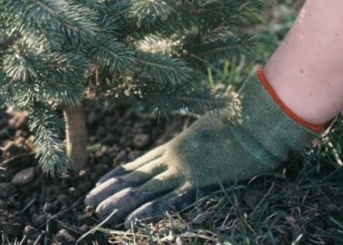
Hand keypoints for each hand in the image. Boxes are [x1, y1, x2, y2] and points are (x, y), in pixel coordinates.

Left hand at [84, 70, 319, 226]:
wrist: (254, 123)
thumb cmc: (238, 123)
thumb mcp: (209, 129)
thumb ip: (198, 139)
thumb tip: (196, 141)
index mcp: (174, 146)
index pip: (138, 163)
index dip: (118, 174)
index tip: (100, 183)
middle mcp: (173, 158)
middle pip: (135, 177)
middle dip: (111, 191)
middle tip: (89, 202)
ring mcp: (184, 170)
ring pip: (144, 189)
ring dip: (121, 203)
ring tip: (100, 213)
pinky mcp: (198, 182)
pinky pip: (170, 200)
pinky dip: (150, 211)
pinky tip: (133, 219)